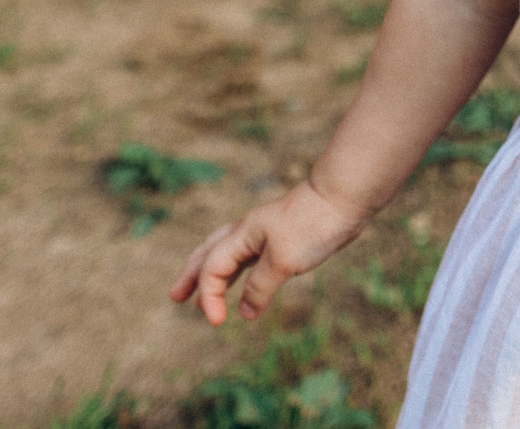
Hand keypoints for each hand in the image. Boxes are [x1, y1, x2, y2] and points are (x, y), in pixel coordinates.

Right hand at [169, 179, 370, 326]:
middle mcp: (248, 232)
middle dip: (191, 277)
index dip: (209, 296)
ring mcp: (265, 233)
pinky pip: (250, 258)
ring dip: (212, 274)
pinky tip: (246, 281)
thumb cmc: (312, 224)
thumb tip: (244, 313)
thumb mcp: (283, 261)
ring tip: (201, 293)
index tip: (217, 322)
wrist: (344, 197)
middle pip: (209, 254)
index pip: (212, 269)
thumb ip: (259, 287)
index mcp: (243, 234)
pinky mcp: (283, 238)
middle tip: (175, 298)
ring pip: (228, 254)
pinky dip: (239, 271)